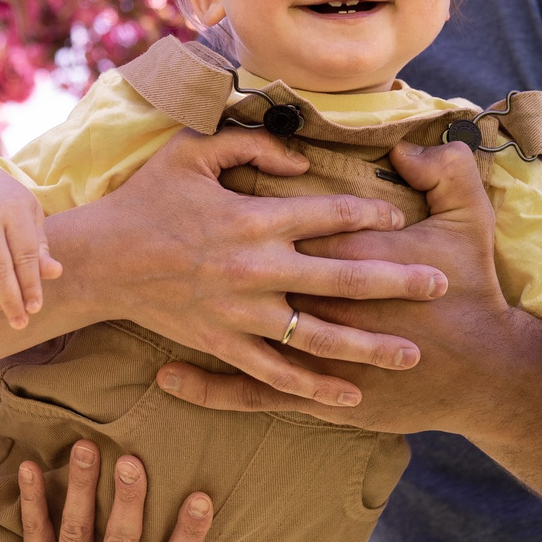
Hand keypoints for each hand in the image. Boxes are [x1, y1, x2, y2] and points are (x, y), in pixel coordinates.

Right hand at [47, 127, 448, 408]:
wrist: (102, 261)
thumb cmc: (148, 200)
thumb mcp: (193, 151)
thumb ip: (250, 146)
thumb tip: (300, 157)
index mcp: (254, 217)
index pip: (331, 214)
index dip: (373, 215)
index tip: (402, 219)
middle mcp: (257, 268)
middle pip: (344, 277)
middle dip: (399, 281)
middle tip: (439, 283)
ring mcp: (242, 313)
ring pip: (320, 336)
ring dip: (371, 346)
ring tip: (413, 352)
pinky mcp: (224, 345)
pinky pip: (276, 375)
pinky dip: (315, 389)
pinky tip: (351, 395)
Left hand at [153, 138, 536, 435]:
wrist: (486, 375)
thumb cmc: (476, 296)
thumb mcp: (470, 220)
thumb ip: (443, 171)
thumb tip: (404, 148)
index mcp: (344, 255)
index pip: (289, 222)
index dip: (257, 205)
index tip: (220, 192)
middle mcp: (315, 304)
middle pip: (248, 272)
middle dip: (209, 255)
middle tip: (169, 239)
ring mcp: (311, 354)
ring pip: (234, 332)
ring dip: (190, 317)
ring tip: (143, 303)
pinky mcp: (314, 397)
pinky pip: (247, 391)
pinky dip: (206, 388)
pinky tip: (168, 377)